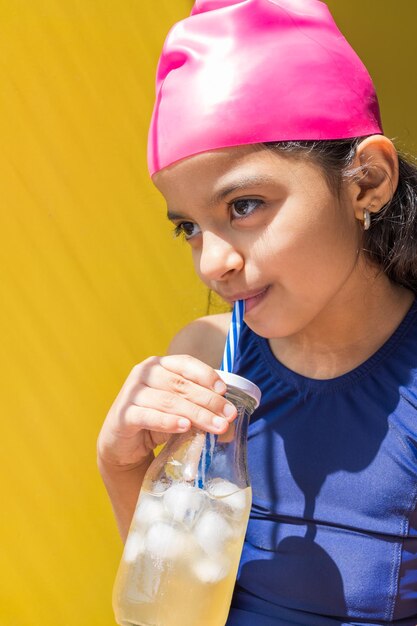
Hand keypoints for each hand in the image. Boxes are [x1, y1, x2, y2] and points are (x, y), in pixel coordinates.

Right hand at [97, 355, 236, 468]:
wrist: (122, 445)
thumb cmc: (155, 421)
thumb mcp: (180, 411)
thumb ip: (201, 409)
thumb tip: (231, 422)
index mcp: (159, 365)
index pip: (186, 363)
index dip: (206, 375)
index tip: (225, 390)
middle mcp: (144, 374)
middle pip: (181, 384)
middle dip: (209, 400)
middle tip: (229, 415)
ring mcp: (131, 393)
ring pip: (169, 401)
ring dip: (196, 414)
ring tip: (216, 426)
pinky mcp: (123, 415)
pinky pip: (149, 416)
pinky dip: (168, 421)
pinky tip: (184, 427)